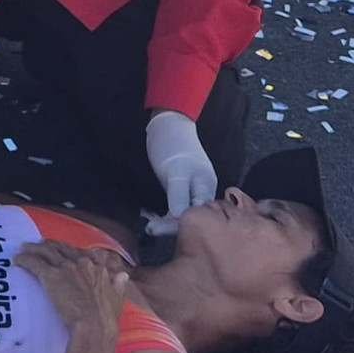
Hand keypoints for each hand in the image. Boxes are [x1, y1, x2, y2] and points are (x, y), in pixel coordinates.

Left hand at [13, 239, 133, 338]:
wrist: (94, 326)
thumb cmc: (106, 319)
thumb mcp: (117, 300)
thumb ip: (118, 286)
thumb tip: (123, 275)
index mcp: (98, 268)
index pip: (81, 252)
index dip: (70, 250)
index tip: (62, 250)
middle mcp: (82, 262)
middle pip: (61, 248)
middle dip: (49, 245)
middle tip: (39, 245)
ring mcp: (66, 267)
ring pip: (46, 251)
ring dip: (34, 249)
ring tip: (24, 248)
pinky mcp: (51, 275)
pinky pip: (34, 263)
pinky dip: (25, 260)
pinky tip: (17, 260)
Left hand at [142, 110, 216, 235]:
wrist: (169, 123)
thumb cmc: (173, 145)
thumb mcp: (176, 171)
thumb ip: (179, 195)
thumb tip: (180, 220)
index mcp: (206, 188)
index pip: (195, 216)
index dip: (176, 226)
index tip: (154, 229)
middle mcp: (203, 192)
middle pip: (190, 217)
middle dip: (169, 226)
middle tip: (148, 227)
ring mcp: (193, 190)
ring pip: (181, 213)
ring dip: (164, 219)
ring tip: (147, 222)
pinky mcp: (182, 189)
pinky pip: (176, 206)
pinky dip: (163, 211)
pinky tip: (150, 214)